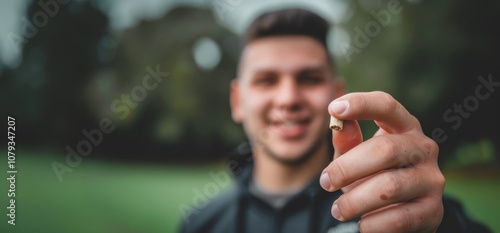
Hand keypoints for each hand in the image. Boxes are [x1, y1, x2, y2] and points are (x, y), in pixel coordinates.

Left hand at [320, 91, 444, 232]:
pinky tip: (362, 223)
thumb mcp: (355, 157)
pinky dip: (372, 223)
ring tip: (338, 210)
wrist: (402, 215)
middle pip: (385, 150)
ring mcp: (432, 180)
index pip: (387, 106)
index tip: (333, 107)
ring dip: (354, 201)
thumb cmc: (373, 176)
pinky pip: (398, 218)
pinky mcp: (433, 211)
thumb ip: (346, 141)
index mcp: (405, 127)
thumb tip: (338, 121)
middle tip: (325, 183)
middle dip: (347, 168)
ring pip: (389, 187)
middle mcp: (424, 148)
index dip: (362, 103)